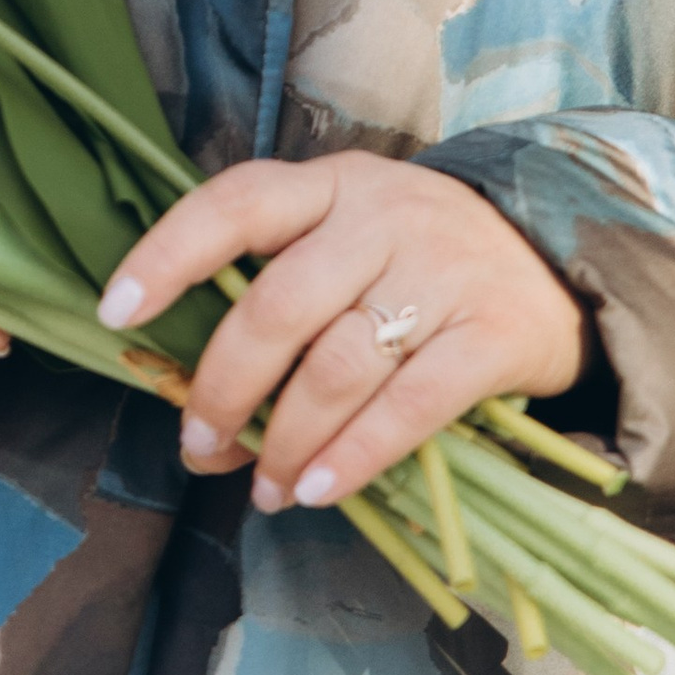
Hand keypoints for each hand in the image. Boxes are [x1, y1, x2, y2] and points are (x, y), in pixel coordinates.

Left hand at [97, 151, 585, 514]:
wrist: (559, 261)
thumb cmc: (419, 261)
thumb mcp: (351, 239)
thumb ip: (280, 291)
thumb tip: (192, 394)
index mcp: (332, 185)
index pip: (236, 203)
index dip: (169, 254)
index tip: (115, 312)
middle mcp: (383, 217)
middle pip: (280, 305)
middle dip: (224, 387)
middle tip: (198, 445)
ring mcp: (442, 272)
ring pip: (339, 364)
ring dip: (286, 439)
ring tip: (262, 487)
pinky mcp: (494, 334)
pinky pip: (411, 406)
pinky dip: (355, 456)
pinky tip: (318, 489)